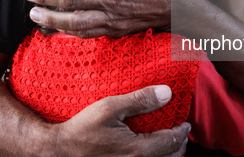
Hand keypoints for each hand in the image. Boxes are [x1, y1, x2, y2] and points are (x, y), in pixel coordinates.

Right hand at [52, 85, 189, 156]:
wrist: (59, 152)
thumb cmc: (81, 130)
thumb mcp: (109, 108)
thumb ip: (139, 100)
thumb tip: (166, 93)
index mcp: (138, 150)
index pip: (172, 141)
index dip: (181, 131)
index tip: (184, 122)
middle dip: (179, 145)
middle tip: (179, 132)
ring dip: (169, 155)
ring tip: (168, 144)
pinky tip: (150, 152)